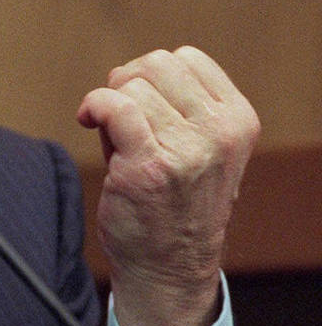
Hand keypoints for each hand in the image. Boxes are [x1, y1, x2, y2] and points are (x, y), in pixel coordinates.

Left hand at [77, 47, 258, 325]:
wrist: (169, 266)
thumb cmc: (173, 200)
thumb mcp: (199, 146)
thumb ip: (177, 104)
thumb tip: (127, 71)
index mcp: (238, 120)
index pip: (187, 59)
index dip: (151, 76)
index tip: (141, 105)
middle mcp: (220, 132)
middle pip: (155, 65)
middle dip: (127, 85)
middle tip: (123, 123)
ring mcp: (187, 150)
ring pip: (130, 87)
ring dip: (111, 107)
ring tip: (120, 143)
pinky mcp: (147, 167)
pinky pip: (114, 107)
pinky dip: (93, 105)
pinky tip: (87, 120)